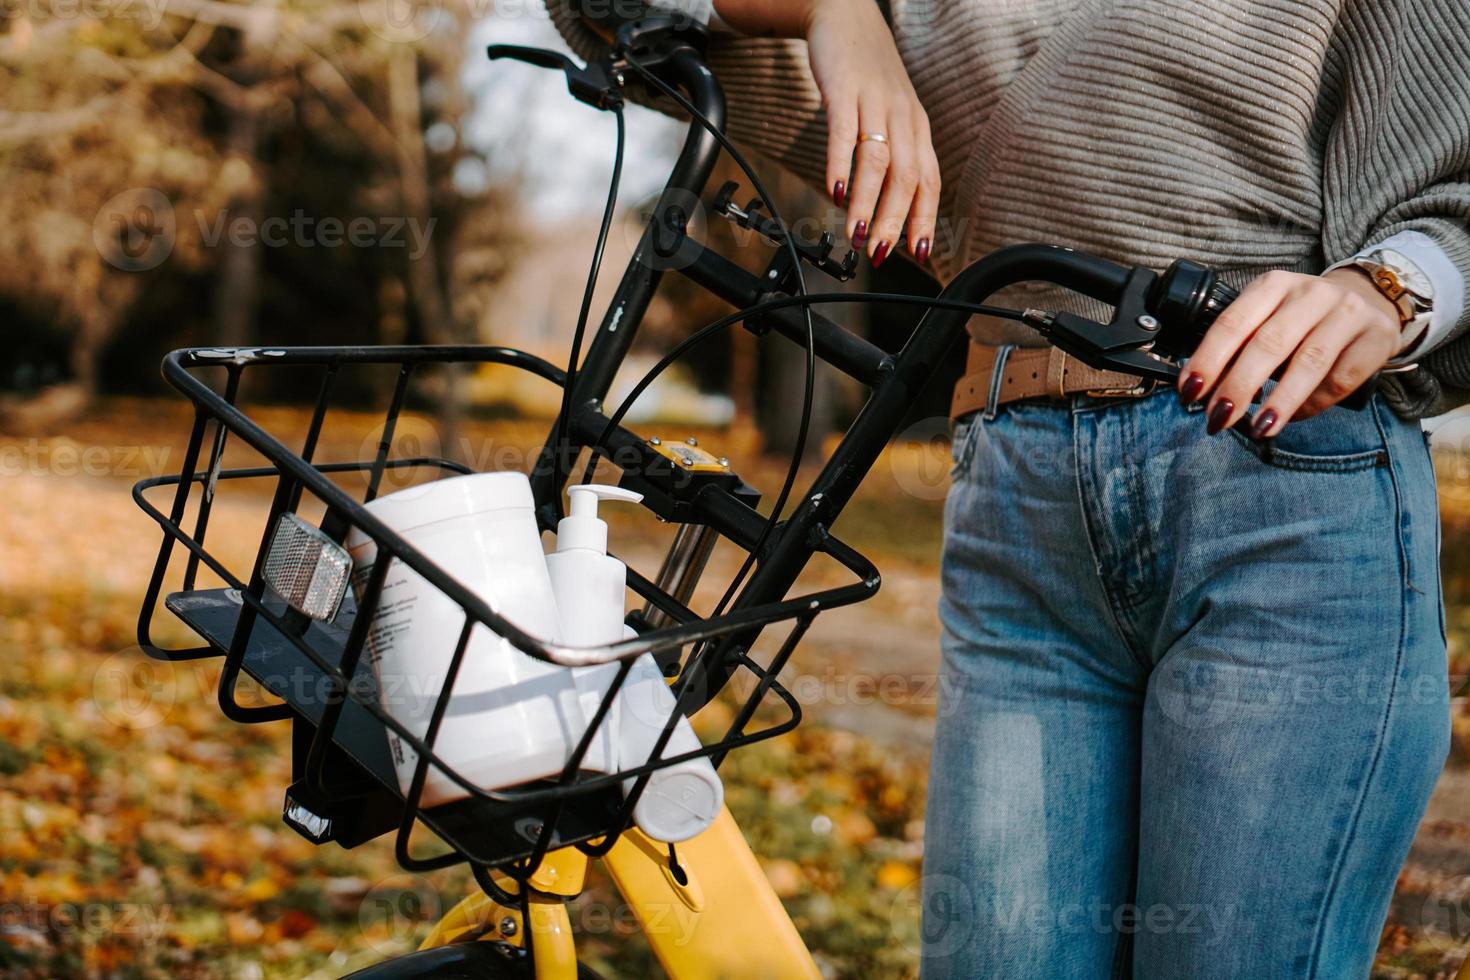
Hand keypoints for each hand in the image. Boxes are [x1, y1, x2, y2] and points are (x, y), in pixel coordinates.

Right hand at [802, 0, 939, 266]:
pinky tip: (835, 191)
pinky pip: (844, 132)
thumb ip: (894, 156)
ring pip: (878, 160)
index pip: (928, 181)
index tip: (919, 253)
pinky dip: (840, 165)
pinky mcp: (844, 88)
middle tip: (881, 253)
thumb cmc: (867, 74)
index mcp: (916, 128)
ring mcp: (874, 102)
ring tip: (856, 234)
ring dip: (868, 203)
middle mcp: (901, 116)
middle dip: (895, 220)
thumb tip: (890, 207)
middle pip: (906, 177)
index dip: (924, 218)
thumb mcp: (891, 114)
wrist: (845, 16)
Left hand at [1177, 268, 1401, 437]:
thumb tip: (1204, 390)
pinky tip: (1295, 416)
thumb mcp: (1269, 316)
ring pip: (1309, 362)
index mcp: (1273, 285)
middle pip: (1268, 344)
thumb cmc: (1304, 318)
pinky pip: (1341, 378)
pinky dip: (1315, 403)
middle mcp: (1310, 293)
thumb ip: (1241, 344)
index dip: (1208, 359)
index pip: (1233, 322)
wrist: (1371, 300)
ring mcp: (1347, 313)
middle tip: (1217, 418)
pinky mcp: (1376, 337)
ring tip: (1258, 428)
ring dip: (1278, 401)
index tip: (1190, 391)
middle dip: (1238, 386)